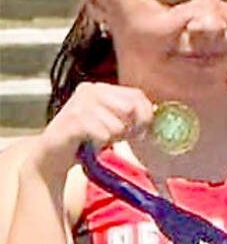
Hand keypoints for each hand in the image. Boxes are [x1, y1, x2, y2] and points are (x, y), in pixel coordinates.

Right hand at [34, 82, 152, 177]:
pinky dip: (101, 142)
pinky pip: (103, 133)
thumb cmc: (86, 138)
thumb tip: (155, 115)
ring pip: (118, 124)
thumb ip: (131, 116)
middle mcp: (90, 90)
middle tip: (121, 138)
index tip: (142, 132)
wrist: (53, 154)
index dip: (146, 116)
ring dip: (113, 138)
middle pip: (131, 107)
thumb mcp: (112, 123)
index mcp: (101, 88)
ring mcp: (79, 103)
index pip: (137, 95)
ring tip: (100, 139)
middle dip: (132, 128)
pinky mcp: (72, 119)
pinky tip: (91, 143)